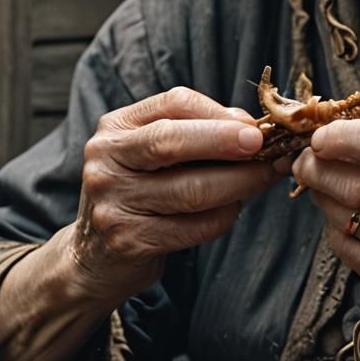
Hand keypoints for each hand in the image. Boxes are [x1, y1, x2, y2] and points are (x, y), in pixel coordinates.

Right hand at [62, 86, 280, 310]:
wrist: (96, 256)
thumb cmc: (140, 191)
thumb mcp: (153, 152)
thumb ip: (194, 131)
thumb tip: (246, 123)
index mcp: (116, 127)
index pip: (172, 103)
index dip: (216, 111)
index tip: (253, 124)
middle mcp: (107, 160)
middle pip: (172, 142)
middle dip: (225, 141)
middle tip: (263, 145)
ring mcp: (113, 202)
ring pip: (190, 189)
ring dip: (238, 183)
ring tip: (263, 177)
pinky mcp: (128, 241)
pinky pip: (192, 227)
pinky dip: (223, 217)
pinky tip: (233, 210)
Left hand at [292, 98, 359, 360]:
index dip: (347, 133)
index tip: (324, 132)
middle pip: (356, 178)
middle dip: (318, 163)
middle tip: (305, 156)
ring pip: (343, 212)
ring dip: (321, 193)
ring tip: (317, 181)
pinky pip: (345, 246)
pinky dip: (334, 227)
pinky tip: (339, 216)